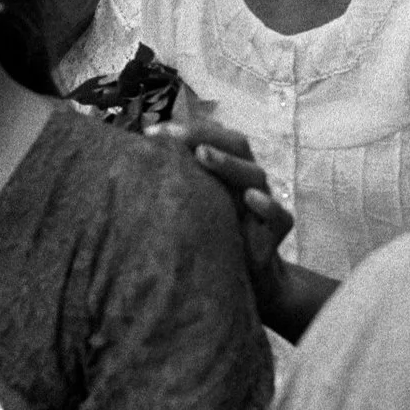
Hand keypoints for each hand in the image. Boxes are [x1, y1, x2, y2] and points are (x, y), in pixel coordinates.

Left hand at [146, 120, 294, 311]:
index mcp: (226, 169)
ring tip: (203, 155)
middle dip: (206, 136)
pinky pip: (280, 216)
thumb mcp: (191, 208)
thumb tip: (129, 163)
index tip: (151, 133)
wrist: (247, 281)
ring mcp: (264, 202)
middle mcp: (246, 180)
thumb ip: (173, 186)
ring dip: (228, 163)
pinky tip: (252, 199)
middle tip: (176, 136)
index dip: (186, 129)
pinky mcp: (276, 232)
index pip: (212, 136)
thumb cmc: (211, 237)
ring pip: (254, 174)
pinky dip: (267, 205)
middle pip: (237, 144)